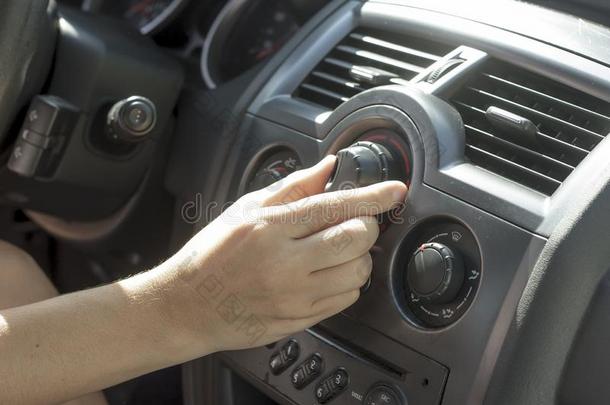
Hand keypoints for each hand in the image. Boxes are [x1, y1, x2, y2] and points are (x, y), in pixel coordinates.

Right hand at [165, 156, 406, 352]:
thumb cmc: (213, 254)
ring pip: (358, 273)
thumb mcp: (245, 209)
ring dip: (359, 257)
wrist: (189, 305)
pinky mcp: (299, 319)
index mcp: (271, 228)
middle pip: (356, 240)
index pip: (335, 206)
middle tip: (354, 224)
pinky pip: (346, 300)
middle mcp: (285, 263)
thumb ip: (292, 186)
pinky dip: (347, 283)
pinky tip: (327, 274)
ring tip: (336, 251)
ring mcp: (294, 296)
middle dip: (365, 227)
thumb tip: (328, 168)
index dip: (373, 196)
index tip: (394, 190)